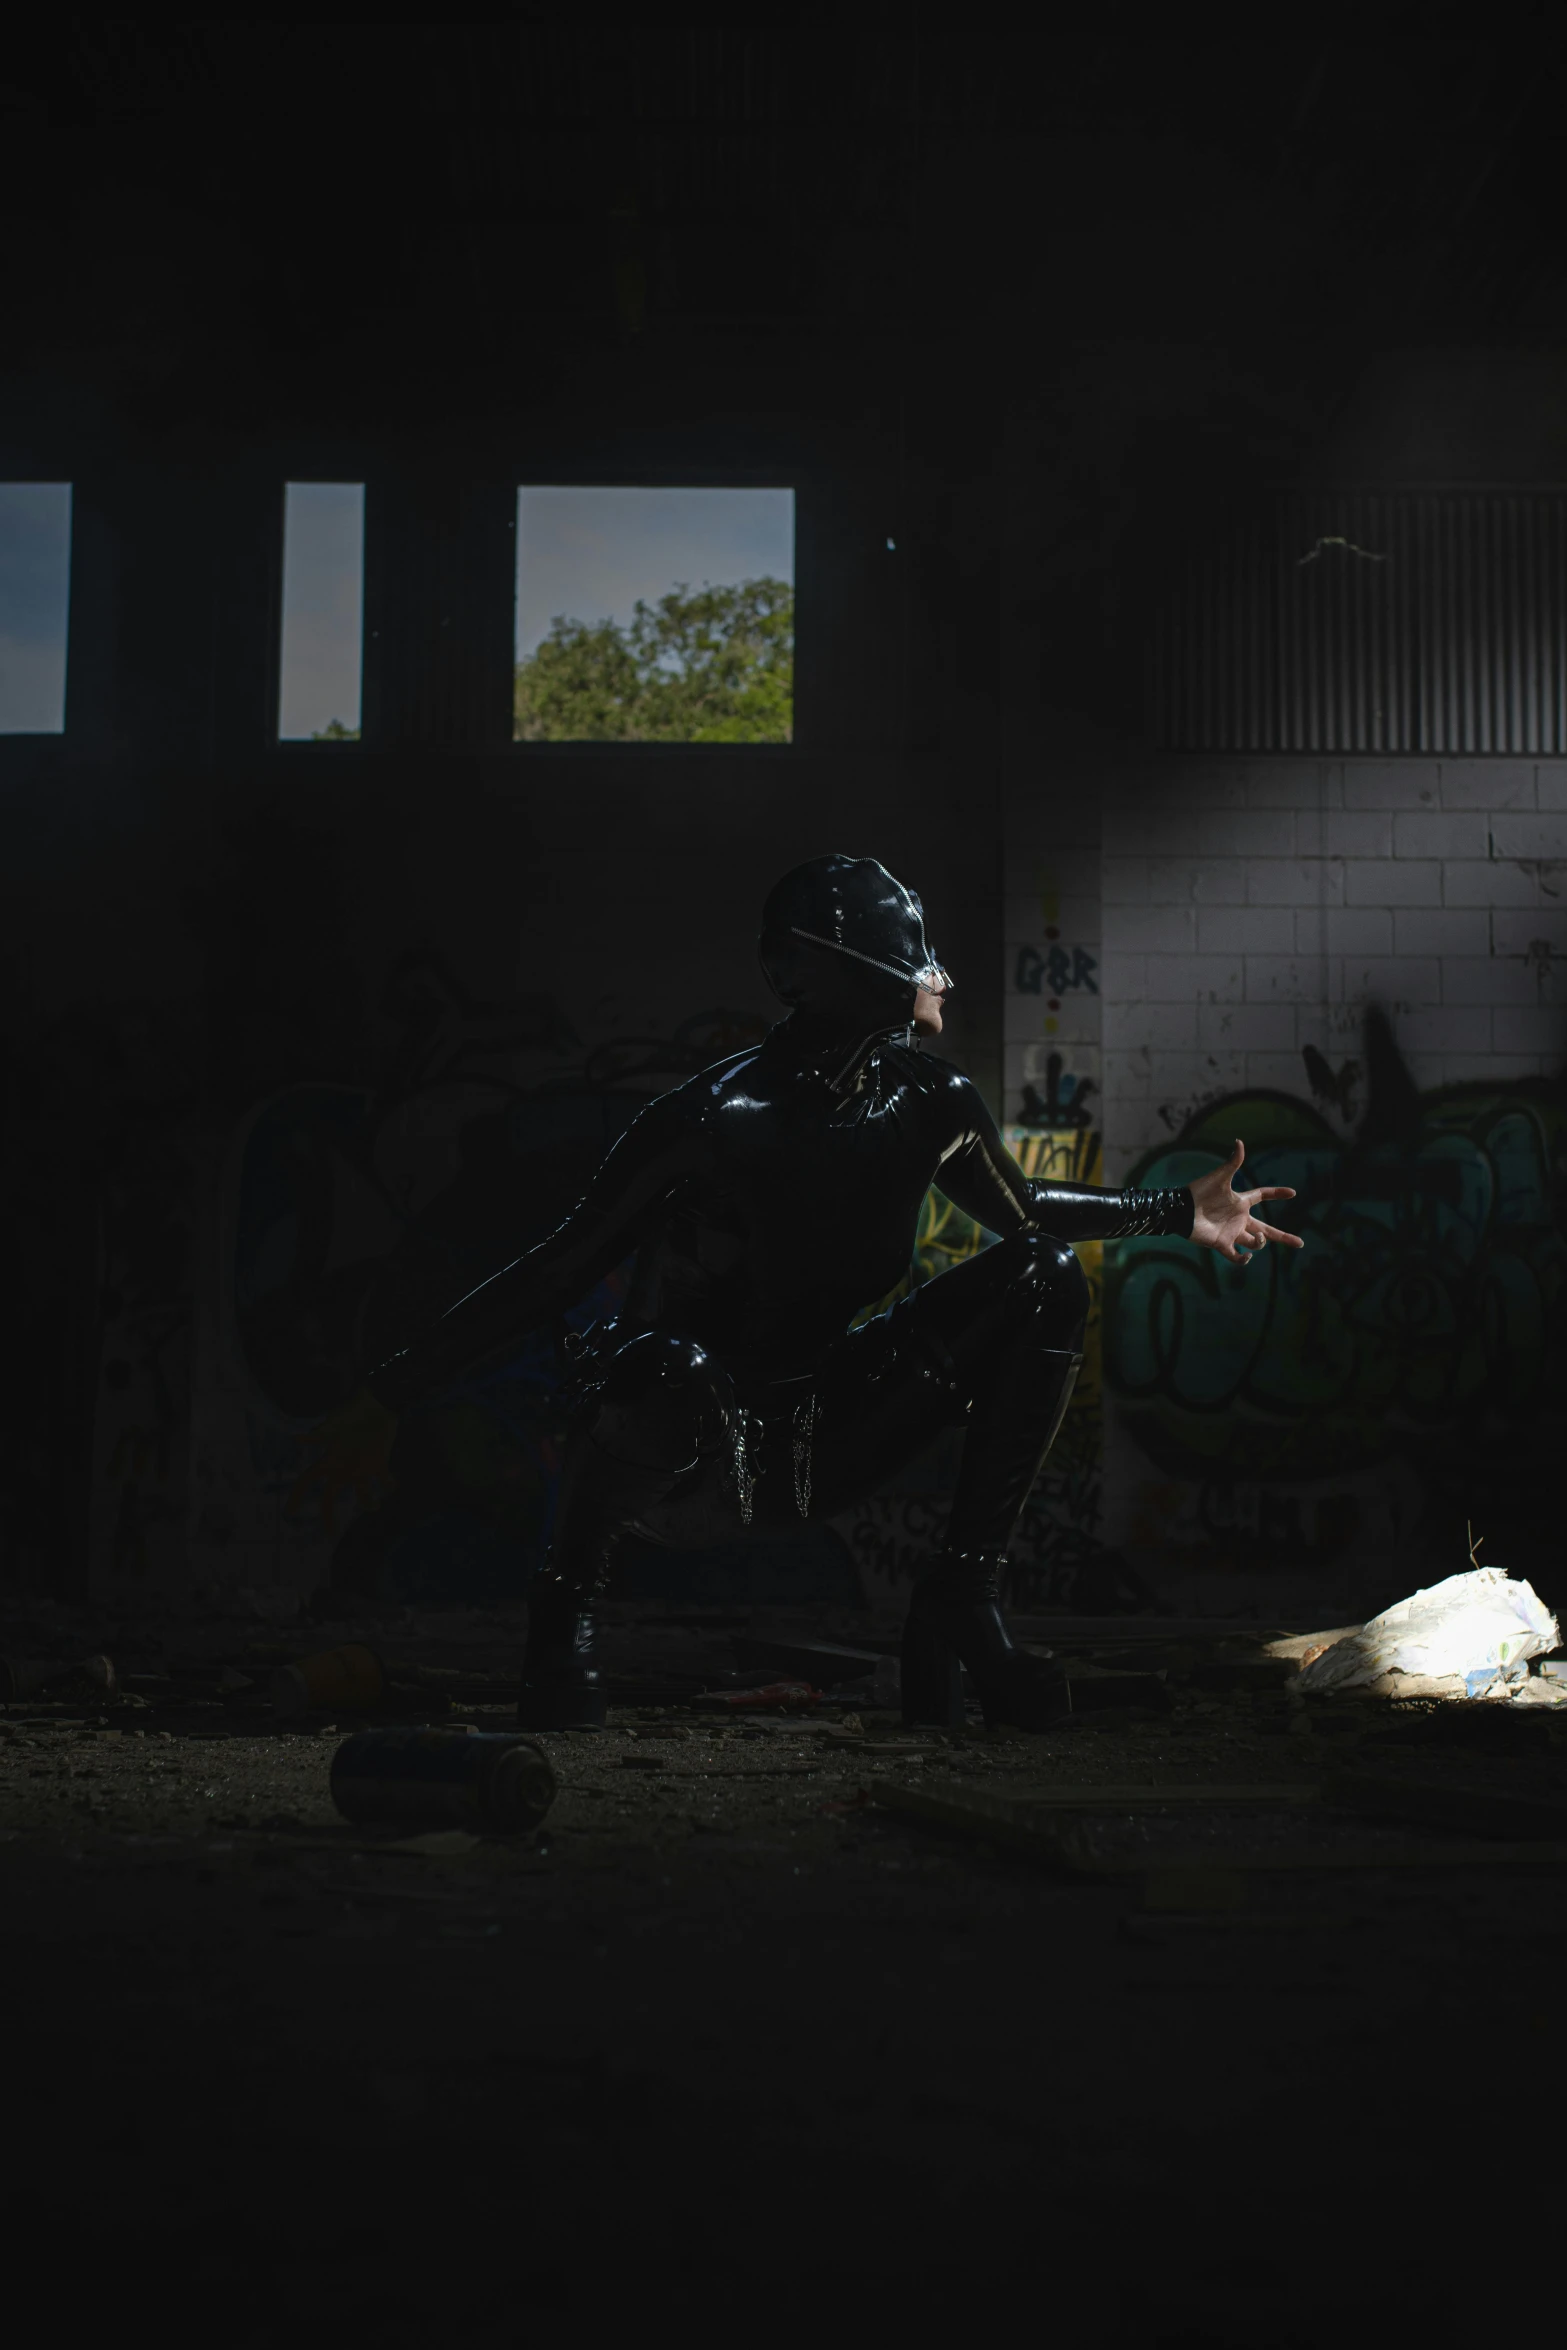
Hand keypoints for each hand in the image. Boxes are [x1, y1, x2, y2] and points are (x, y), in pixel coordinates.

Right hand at [286, 1385, 399, 1533]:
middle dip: (329, 1515)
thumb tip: (297, 1438)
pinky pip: (385, 1481)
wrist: (378, 1403)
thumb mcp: (335, 1423)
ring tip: (374, 1505)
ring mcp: (361, 1467)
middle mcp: (343, 1468)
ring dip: (368, 1502)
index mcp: (329, 1459)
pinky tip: (392, 1485)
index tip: (290, 1512)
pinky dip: (390, 1485)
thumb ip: (319, 1434)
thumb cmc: (354, 1411)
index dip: (298, 1494)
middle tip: (331, 1534)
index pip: (308, 1480)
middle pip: (331, 1496)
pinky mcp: (379, 1463)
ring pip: (362, 1494)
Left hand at [1187, 1139, 1303, 1266]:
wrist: (1180, 1210)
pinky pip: (1235, 1256)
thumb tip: (1239, 1141)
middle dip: (1283, 1237)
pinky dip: (1243, 1259)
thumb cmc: (1199, 1192)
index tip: (1293, 1193)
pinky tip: (1247, 1256)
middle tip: (1300, 1242)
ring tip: (1258, 1238)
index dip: (1276, 1193)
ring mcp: (1231, 1232)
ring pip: (1254, 1242)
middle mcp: (1239, 1219)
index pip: (1262, 1195)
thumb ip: (1232, 1162)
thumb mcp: (1219, 1177)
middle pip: (1266, 1229)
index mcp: (1240, 1202)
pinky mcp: (1221, 1244)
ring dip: (1260, 1242)